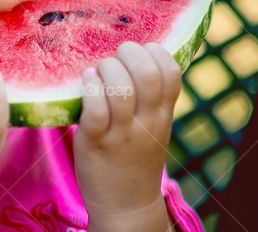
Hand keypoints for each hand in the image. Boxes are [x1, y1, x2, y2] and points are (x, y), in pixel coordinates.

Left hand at [74, 42, 180, 227]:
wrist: (125, 207)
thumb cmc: (134, 158)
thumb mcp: (154, 127)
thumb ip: (151, 98)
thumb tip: (137, 56)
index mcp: (163, 115)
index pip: (172, 72)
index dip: (154, 52)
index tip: (138, 51)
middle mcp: (146, 122)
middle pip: (146, 74)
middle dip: (128, 53)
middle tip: (114, 58)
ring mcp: (121, 134)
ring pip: (119, 88)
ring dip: (105, 69)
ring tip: (96, 71)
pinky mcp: (94, 143)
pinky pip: (95, 109)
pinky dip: (90, 88)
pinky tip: (85, 81)